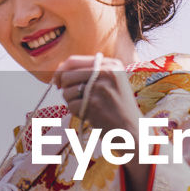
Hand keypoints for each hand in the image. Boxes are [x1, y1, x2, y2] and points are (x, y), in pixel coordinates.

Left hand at [52, 54, 148, 190]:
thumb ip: (90, 72)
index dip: (60, 71)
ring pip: (67, 91)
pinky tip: (90, 114)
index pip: (73, 61)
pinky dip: (77, 112)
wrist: (132, 130)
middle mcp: (106, 72)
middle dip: (65, 88)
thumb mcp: (112, 82)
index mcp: (111, 64)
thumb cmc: (117, 106)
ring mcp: (99, 88)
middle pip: (67, 76)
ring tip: (88, 107)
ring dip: (72, 101)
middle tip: (75, 97)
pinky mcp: (94, 104)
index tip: (57, 81)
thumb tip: (58, 72)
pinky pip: (71, 105)